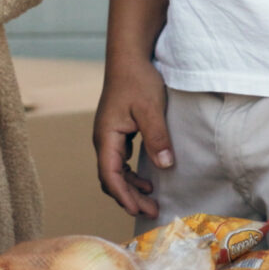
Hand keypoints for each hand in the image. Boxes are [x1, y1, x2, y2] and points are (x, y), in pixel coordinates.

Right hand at [94, 60, 173, 218]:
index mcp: (106, 137)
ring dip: (131, 188)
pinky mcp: (117, 132)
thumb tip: (165, 165)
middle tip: (151, 211)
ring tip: (150, 199)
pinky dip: (131, 174)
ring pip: (115, 171)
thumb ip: (157, 137)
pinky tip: (146, 179)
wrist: (128, 58)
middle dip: (129, 197)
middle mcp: (103, 140)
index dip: (123, 196)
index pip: (110, 175)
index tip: (138, 210)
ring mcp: (109, 136)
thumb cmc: (138, 80)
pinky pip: (120, 161)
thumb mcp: (150, 109)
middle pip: (111, 178)